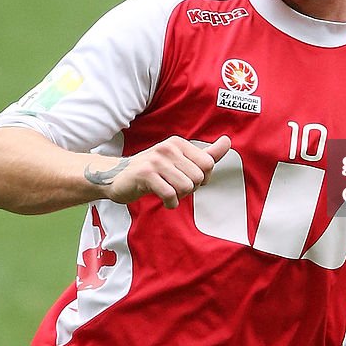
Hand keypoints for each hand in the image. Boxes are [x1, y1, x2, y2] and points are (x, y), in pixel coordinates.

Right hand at [92, 135, 231, 208]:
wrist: (117, 177)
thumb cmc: (152, 171)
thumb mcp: (180, 160)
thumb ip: (206, 153)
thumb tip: (228, 141)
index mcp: (178, 143)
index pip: (208, 164)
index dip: (202, 178)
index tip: (188, 179)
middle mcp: (168, 148)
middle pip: (199, 177)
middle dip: (190, 189)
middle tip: (175, 187)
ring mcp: (156, 160)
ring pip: (187, 186)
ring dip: (180, 196)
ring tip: (168, 192)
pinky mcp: (146, 175)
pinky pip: (171, 195)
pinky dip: (170, 203)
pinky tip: (164, 200)